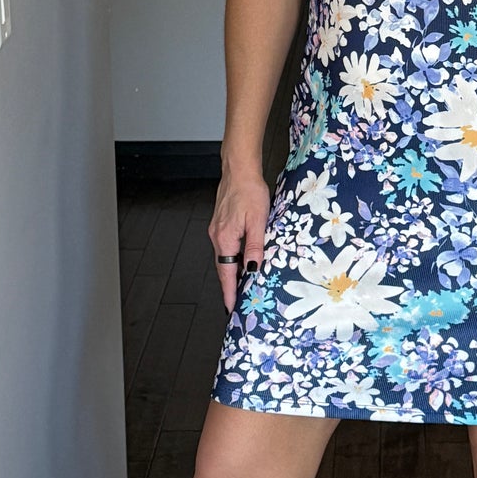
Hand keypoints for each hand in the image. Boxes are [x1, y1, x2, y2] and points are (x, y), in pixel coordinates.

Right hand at [208, 168, 270, 312]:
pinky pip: (226, 247)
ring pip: (225, 257)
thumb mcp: (258, 220)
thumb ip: (255, 245)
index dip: (230, 292)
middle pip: (224, 268)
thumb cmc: (249, 190)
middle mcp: (217, 236)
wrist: (239, 169)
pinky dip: (232, 259)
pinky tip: (241, 261)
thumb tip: (254, 268)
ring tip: (241, 287)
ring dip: (232, 273)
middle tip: (237, 303)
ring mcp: (217, 230)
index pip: (227, 273)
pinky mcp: (221, 223)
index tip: (231, 308)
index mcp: (225, 238)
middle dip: (230, 287)